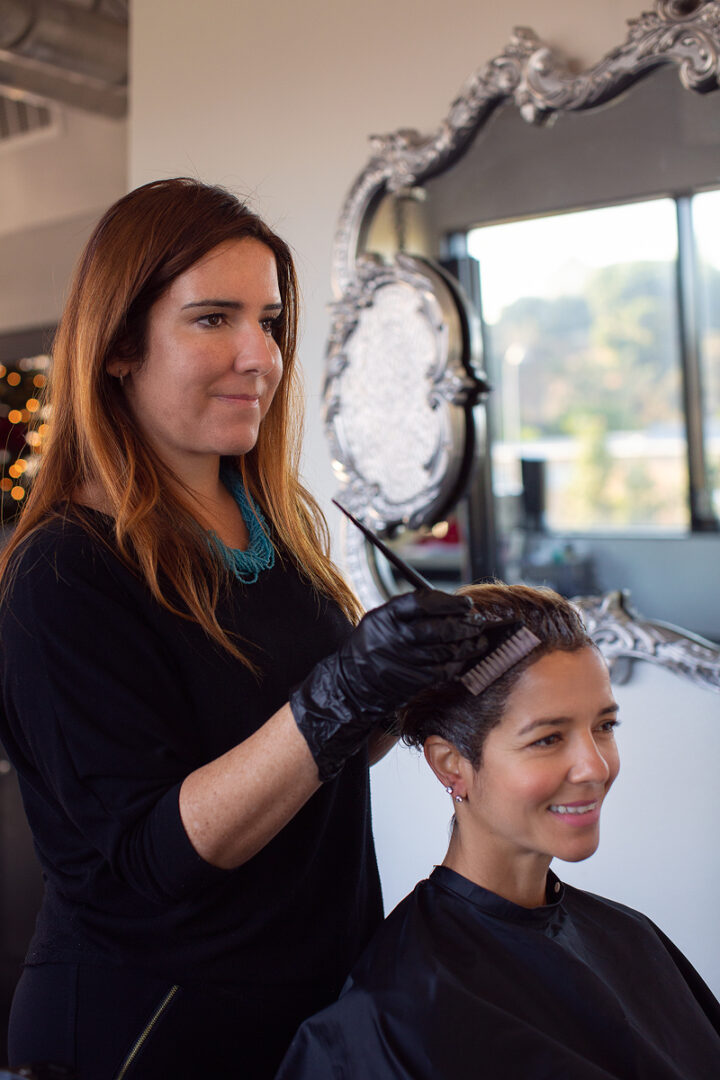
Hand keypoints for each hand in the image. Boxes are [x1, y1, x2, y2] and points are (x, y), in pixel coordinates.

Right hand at [289, 590, 487, 780]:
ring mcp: (406, 661)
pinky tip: (465, 657)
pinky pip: (444, 670)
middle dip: (464, 624)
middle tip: (478, 621)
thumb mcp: (378, 620)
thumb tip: (447, 605)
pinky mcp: (414, 681)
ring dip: (468, 644)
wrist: (351, 685)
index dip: (449, 602)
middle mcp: (396, 638)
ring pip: (447, 650)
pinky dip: (458, 663)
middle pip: (439, 627)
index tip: (465, 604)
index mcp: (386, 617)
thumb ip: (407, 611)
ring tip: (478, 639)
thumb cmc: (369, 648)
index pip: (423, 602)